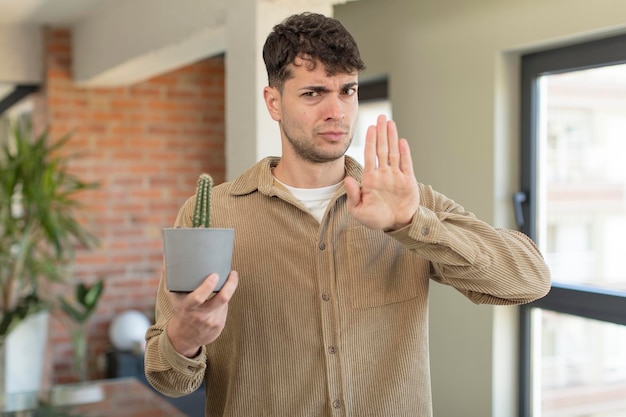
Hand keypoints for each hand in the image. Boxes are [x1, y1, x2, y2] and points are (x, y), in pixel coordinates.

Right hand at [166, 271, 238, 356]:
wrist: (184, 338)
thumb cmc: (179, 310)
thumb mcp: (172, 297)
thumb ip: (170, 277)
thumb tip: (166, 256)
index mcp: (187, 307)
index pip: (198, 297)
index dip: (208, 286)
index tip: (215, 275)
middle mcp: (200, 315)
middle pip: (222, 299)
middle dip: (230, 285)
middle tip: (233, 273)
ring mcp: (211, 321)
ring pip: (225, 301)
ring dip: (228, 290)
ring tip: (229, 280)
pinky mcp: (219, 325)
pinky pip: (225, 308)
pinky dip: (224, 301)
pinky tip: (223, 295)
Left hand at [345, 115, 419, 230]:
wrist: (396, 225)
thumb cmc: (375, 219)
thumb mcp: (358, 210)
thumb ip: (353, 194)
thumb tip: (348, 179)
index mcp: (371, 179)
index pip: (370, 156)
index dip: (370, 141)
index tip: (370, 128)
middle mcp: (383, 174)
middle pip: (382, 149)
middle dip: (381, 133)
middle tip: (380, 117)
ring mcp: (396, 176)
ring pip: (393, 152)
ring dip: (392, 137)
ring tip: (390, 123)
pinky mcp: (408, 181)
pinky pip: (406, 163)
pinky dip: (404, 152)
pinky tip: (402, 141)